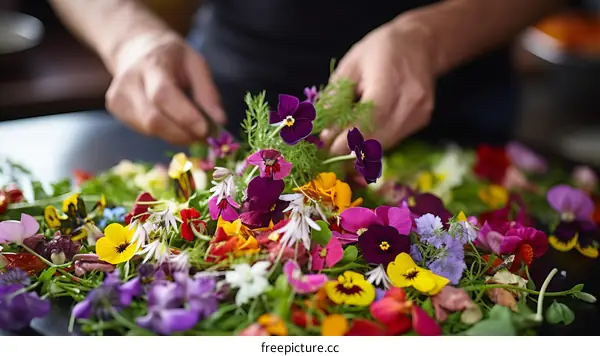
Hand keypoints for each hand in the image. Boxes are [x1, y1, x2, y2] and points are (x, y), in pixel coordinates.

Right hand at [105, 32, 225, 145]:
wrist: (136, 49)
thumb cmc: (172, 58)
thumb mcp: (196, 64)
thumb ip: (208, 93)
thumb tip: (220, 122)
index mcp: (151, 64)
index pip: (163, 95)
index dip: (185, 116)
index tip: (205, 131)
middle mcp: (128, 81)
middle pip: (154, 119)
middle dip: (183, 133)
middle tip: (205, 137)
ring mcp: (118, 96)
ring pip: (149, 129)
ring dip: (176, 136)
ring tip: (192, 130)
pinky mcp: (116, 109)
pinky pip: (144, 130)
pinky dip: (164, 133)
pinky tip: (173, 123)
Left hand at [322, 18, 435, 153]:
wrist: (420, 43)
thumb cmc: (380, 50)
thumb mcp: (351, 65)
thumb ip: (337, 97)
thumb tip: (325, 131)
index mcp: (391, 78)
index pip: (372, 116)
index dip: (350, 136)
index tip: (329, 146)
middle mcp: (411, 98)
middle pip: (380, 136)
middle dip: (351, 148)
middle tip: (329, 150)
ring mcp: (420, 111)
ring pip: (386, 142)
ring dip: (363, 148)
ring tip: (343, 142)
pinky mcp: (422, 120)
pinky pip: (394, 138)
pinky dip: (376, 140)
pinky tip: (364, 132)